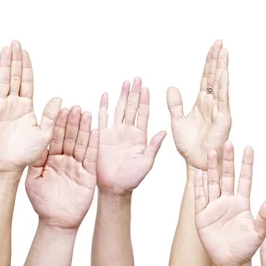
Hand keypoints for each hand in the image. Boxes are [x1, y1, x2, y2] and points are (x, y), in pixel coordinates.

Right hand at [0, 41, 61, 173]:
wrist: (7, 166)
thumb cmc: (26, 153)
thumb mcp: (44, 134)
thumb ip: (51, 116)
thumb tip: (59, 97)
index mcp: (27, 107)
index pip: (27, 82)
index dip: (26, 67)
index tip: (26, 52)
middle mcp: (13, 103)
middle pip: (14, 76)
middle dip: (15, 60)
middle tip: (15, 42)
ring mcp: (0, 106)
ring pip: (3, 80)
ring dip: (5, 64)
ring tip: (6, 49)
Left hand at [25, 106, 98, 229]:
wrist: (56, 222)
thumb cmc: (42, 203)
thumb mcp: (34, 179)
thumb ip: (36, 162)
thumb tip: (35, 143)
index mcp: (51, 159)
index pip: (55, 138)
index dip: (58, 124)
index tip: (60, 109)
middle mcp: (66, 160)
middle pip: (70, 137)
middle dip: (73, 122)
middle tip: (75, 106)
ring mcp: (78, 166)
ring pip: (82, 144)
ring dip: (84, 129)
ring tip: (86, 113)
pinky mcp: (88, 174)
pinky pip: (91, 157)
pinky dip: (94, 145)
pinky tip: (96, 132)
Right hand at [97, 78, 166, 193]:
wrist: (114, 188)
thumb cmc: (132, 178)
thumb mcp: (147, 162)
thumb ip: (154, 146)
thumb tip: (164, 131)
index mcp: (140, 136)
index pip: (143, 114)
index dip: (145, 101)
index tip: (146, 87)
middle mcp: (127, 131)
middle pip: (131, 107)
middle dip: (134, 93)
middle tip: (136, 78)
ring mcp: (114, 133)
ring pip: (118, 110)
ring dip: (121, 96)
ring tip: (125, 82)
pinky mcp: (102, 137)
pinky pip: (102, 118)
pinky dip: (103, 107)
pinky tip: (105, 95)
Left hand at [167, 41, 230, 168]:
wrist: (195, 162)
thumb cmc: (189, 145)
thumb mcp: (177, 120)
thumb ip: (175, 104)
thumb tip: (171, 87)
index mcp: (202, 102)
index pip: (206, 77)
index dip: (208, 62)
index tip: (212, 47)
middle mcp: (212, 103)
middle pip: (215, 76)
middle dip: (217, 59)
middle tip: (219, 42)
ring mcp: (219, 110)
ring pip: (221, 85)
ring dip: (222, 68)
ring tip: (224, 52)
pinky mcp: (223, 120)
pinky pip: (223, 100)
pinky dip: (224, 87)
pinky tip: (224, 74)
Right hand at [195, 142, 265, 265]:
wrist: (230, 263)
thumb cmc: (246, 248)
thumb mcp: (259, 232)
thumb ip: (264, 216)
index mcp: (243, 203)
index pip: (245, 178)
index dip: (246, 164)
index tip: (249, 148)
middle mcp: (228, 201)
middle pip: (227, 176)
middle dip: (228, 160)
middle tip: (228, 142)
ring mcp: (214, 207)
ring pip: (213, 183)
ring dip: (211, 168)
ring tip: (211, 152)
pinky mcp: (202, 215)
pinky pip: (200, 197)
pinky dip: (199, 185)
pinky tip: (199, 173)